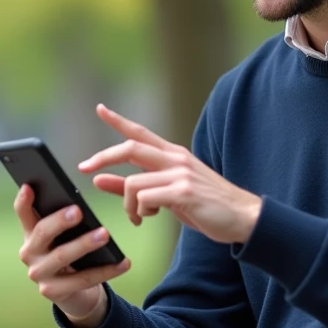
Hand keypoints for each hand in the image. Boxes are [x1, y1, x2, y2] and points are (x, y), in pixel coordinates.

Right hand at [14, 184, 130, 327]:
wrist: (74, 294)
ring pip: (61, 256)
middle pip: (42, 233)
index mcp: (31, 234)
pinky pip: (83, 279)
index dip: (24, 200)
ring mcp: (39, 274)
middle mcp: (29, 253)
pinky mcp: (52, 292)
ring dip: (84, 244)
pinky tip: (123, 262)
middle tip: (78, 211)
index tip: (29, 186)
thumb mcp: (64, 238)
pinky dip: (106, 270)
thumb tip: (79, 205)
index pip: (23, 213)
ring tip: (104, 234)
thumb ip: (65, 222)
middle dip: (60, 221)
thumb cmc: (71, 256)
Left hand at [78, 104, 262, 244]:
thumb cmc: (205, 205)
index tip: (99, 109)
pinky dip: (140, 212)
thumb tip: (99, 179)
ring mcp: (180, 174)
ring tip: (138, 217)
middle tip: (85, 168)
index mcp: (172, 155)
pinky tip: (150, 218)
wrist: (243, 217)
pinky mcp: (184, 192)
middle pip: (130, 147)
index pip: (140, 133)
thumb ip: (133, 186)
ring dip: (127, 205)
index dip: (118, 120)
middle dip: (102, 157)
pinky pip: (145, 199)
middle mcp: (175, 159)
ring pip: (133, 183)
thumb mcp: (167, 194)